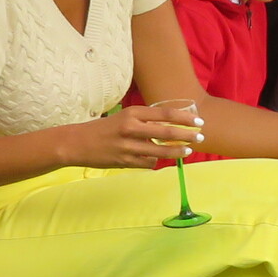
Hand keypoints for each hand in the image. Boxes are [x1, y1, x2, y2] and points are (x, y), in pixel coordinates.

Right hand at [73, 101, 203, 169]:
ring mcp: (128, 146)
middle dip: (187, 135)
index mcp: (132, 113)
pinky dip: (156, 161)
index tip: (198, 122)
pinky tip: (159, 160)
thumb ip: (145, 121)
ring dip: (177, 152)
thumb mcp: (124, 117)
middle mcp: (131, 128)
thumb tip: (170, 126)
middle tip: (200, 137)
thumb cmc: (104, 128)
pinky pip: (148, 163)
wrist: (78, 143)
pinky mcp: (124, 161)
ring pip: (161, 151)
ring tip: (188, 151)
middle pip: (167, 132)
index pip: (165, 114)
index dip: (184, 118)